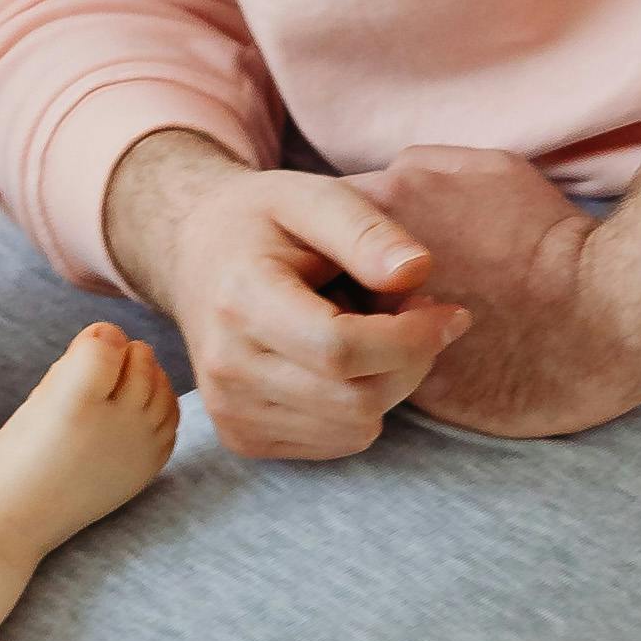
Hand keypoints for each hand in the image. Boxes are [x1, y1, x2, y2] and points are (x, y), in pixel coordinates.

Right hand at [96, 131, 466, 461]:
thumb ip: (366, 231)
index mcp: (240, 300)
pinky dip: (360, 405)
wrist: (193, 254)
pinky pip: (338, 443)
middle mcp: (226, 367)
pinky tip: (341, 362)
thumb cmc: (261, 222)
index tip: (446, 310)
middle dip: (409, 360)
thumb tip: (418, 273)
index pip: (340, 350)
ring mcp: (229, 411)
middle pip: (358, 401)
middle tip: (411, 313)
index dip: (412, 338)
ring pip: (356, 430)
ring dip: (386, 383)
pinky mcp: (242, 437)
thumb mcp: (312, 197)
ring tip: (369, 331)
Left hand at [353, 146, 640, 443]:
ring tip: (391, 335)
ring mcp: (394, 338)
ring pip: (351, 340)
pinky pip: (386, 382)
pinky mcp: (424, 393)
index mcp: (382, 212)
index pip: (323, 224)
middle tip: (367, 296)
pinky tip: (425, 367)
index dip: (339, 239)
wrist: (611, 313)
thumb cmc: (554, 235)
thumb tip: (394, 181)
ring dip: (365, 338)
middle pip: (325, 284)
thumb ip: (423, 170)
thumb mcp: (487, 169)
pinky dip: (394, 376)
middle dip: (341, 290)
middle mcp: (374, 277)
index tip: (357, 251)